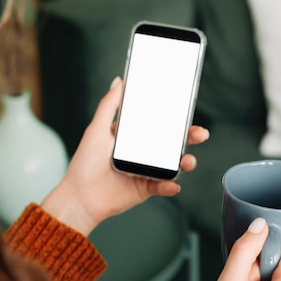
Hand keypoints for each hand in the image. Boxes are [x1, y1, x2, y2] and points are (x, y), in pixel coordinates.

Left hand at [40, 77, 208, 234]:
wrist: (81, 198)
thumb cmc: (84, 164)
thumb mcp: (97, 130)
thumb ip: (109, 106)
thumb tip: (119, 82)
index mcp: (132, 136)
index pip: (158, 123)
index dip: (174, 118)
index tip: (187, 111)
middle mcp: (141, 152)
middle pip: (172, 143)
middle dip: (189, 138)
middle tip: (200, 134)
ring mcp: (145, 170)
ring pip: (172, 164)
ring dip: (185, 162)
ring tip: (187, 161)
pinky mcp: (146, 189)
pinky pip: (163, 186)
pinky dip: (170, 185)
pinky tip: (171, 184)